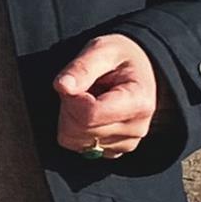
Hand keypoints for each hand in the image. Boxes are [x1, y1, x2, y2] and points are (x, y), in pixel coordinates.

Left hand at [53, 30, 159, 160]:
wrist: (138, 69)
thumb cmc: (120, 58)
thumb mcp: (102, 50)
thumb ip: (82, 67)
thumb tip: (62, 86)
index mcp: (138, 101)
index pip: (89, 115)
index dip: (73, 99)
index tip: (78, 82)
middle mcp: (136, 128)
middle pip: (79, 129)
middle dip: (70, 105)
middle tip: (82, 87)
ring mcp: (126, 143)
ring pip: (74, 140)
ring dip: (71, 117)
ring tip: (88, 97)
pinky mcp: (114, 151)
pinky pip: (78, 147)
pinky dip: (76, 129)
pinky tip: (90, 112)